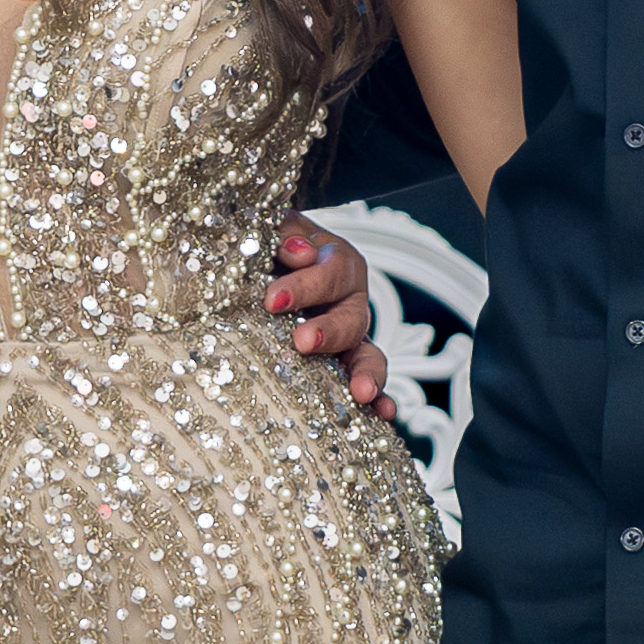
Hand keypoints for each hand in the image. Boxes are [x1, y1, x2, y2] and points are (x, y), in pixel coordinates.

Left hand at [267, 220, 392, 413]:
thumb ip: (284, 234)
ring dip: (366, 372)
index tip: (272, 300)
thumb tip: (301, 253)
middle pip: (350, 317)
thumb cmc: (266, 246)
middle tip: (302, 343)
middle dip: (329, 332)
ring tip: (362, 392)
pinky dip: (379, 398)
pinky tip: (382, 414)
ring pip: (368, 353)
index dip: (305, 286)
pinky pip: (365, 380)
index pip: (331, 271)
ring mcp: (350, 334)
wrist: (262, 263)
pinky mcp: (342, 362)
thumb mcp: (271, 229)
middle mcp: (349, 299)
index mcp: (335, 260)